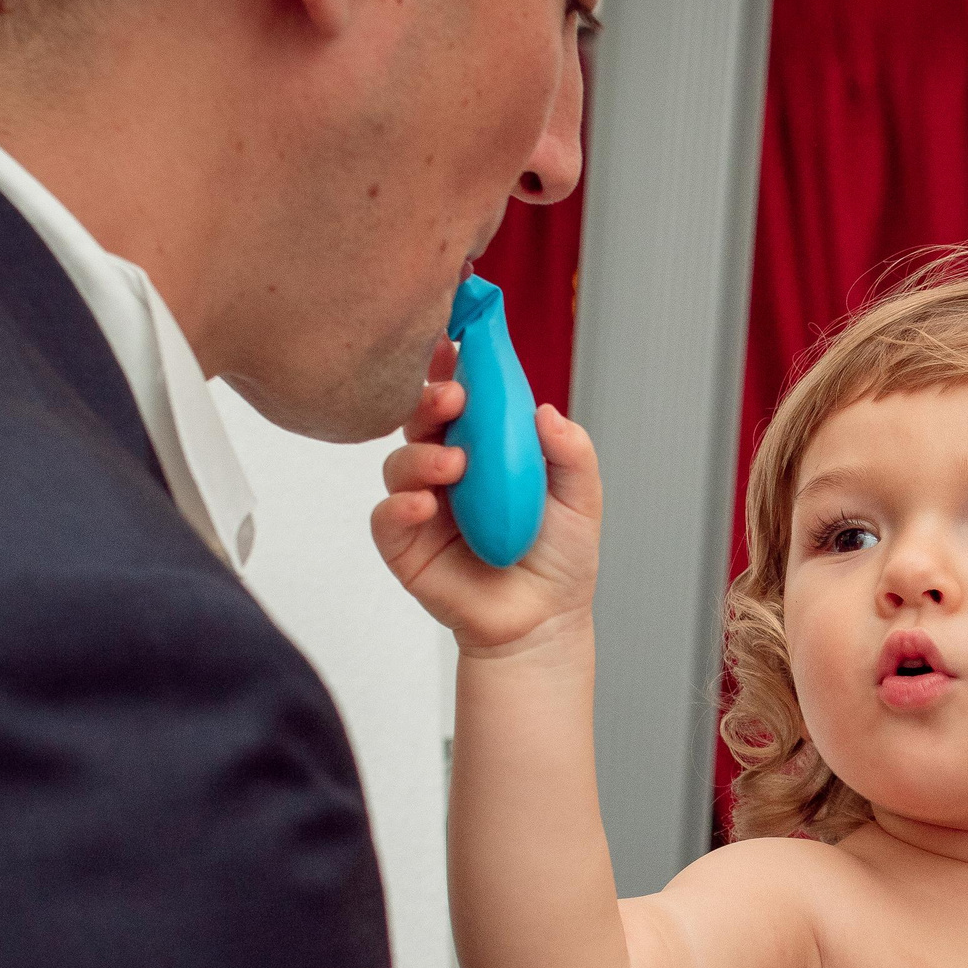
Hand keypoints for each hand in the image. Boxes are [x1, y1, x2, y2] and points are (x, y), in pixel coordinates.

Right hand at [368, 344, 602, 655]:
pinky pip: (385, 516)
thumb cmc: (560, 560)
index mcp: (486, 450)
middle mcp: (449, 470)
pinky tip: (425, 505)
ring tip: (453, 466)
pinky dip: (400, 505)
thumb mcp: (581, 500)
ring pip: (399, 462)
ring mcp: (423, 507)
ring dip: (421, 455)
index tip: (456, 343)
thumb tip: (545, 411)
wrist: (543, 623)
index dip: (454, 368)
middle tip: (453, 398)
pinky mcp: (405, 545)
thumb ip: (571, 454)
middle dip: (431, 400)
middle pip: (421, 420)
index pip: (462, 398)